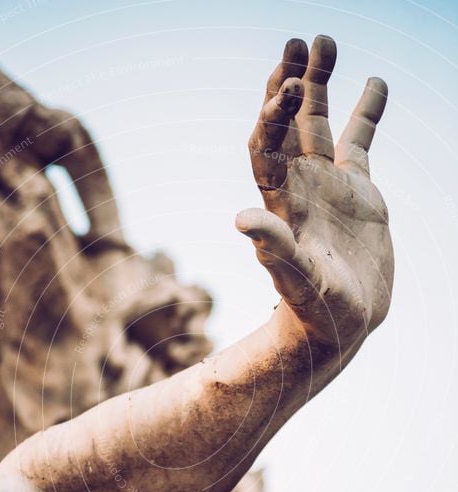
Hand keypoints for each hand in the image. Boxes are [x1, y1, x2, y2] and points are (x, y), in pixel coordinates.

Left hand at [236, 35, 393, 348]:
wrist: (344, 325)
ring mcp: (329, 188)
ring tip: (324, 41)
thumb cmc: (315, 311)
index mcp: (281, 203)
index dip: (272, 116)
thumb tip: (241, 220)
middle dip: (291, 84)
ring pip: (320, 126)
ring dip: (321, 85)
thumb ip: (274, 248)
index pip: (266, 147)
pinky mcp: (359, 195)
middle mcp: (300, 187)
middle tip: (298, 42)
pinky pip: (361, 144)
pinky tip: (376, 83)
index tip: (287, 84)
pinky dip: (367, 114)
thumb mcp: (296, 280)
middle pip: (288, 125)